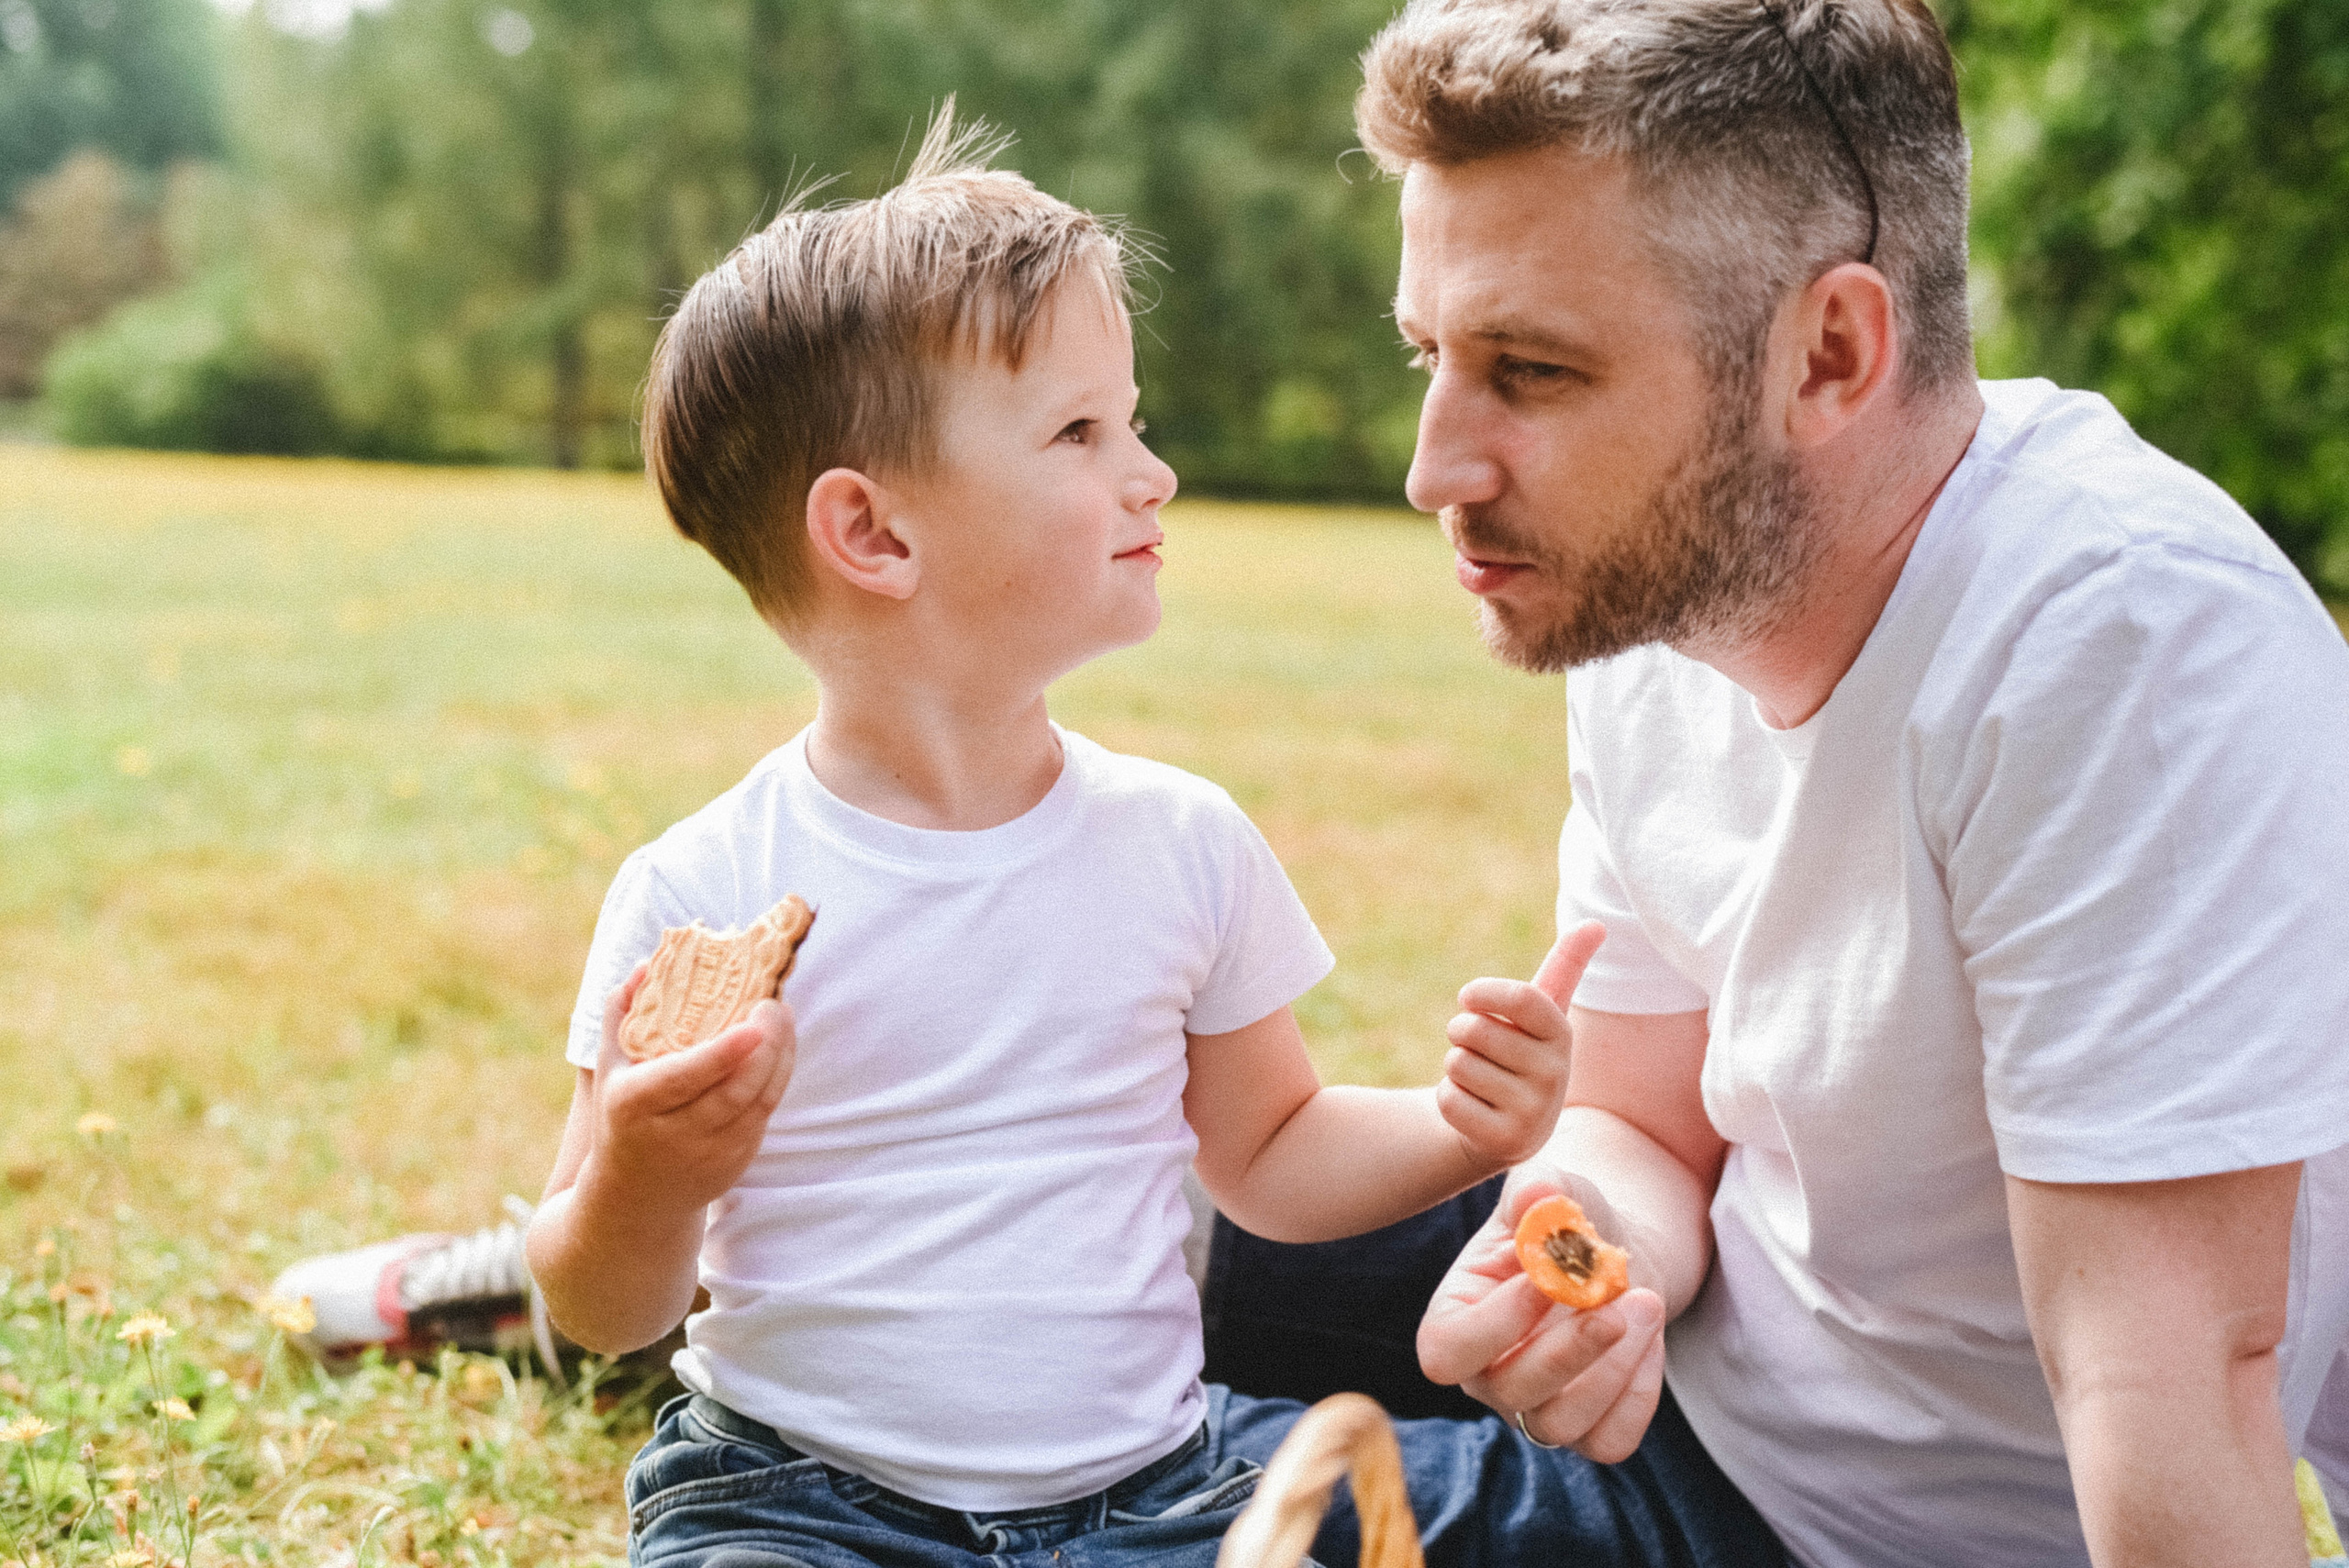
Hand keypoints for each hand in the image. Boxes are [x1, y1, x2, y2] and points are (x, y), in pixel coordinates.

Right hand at [585, 959, 796, 1216]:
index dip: (723, 1053)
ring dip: (780, 1057)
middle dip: (765, 1046)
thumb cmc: (621, 1115)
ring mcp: (709, 1153)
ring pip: (759, 1103)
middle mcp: (674, 1135)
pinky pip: (765, 1114)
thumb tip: (646, 965)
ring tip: (783, 1015)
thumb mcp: (609, 1068)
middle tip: (775, 1005)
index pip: (686, 1078)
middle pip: (734, 1091)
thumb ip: (622, 1013)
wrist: (634, 1199)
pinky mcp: (736, 1162)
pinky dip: (778, 1077)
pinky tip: (781, 1047)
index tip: (752, 1023)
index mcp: (635, 1105)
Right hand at [1417, 1165, 1667, 1462]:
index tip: (1542, 1279)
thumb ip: (1539, 1190)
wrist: (1614, 1250)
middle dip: (1569, 1349)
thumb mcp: (1551, 1190)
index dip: (1492, 1325)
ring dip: (1612, 1369)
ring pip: (1560, 1425)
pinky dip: (1639, 1394)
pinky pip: (1610, 1440)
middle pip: (1510, 1391)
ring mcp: (1536, 1408)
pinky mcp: (1588, 1428)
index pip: (1446, 1350)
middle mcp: (1487, 1373)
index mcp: (1457, 1315)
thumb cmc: (1567, 1220)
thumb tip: (1539, 1194)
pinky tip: (1651, 1339)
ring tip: (1646, 1302)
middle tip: (1614, 1300)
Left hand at [1437, 921, 1604, 1168]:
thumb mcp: (1542, 1014)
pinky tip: (1475, 1109)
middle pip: (1474, 1030)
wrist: (1510, 1127)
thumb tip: (1596, 923)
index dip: (1484, 993)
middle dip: (1461, 1032)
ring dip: (1456, 1068)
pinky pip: (1449, 1100)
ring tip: (1482, 1081)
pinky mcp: (1504, 1142)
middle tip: (1479, 1049)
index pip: (1523, 999)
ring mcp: (1533, 1113)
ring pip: (1457, 1064)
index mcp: (1562, 1035)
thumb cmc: (1521, 1053)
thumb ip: (1565, 967)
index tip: (1468, 997)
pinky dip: (1450, 1099)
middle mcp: (1556, 1075)